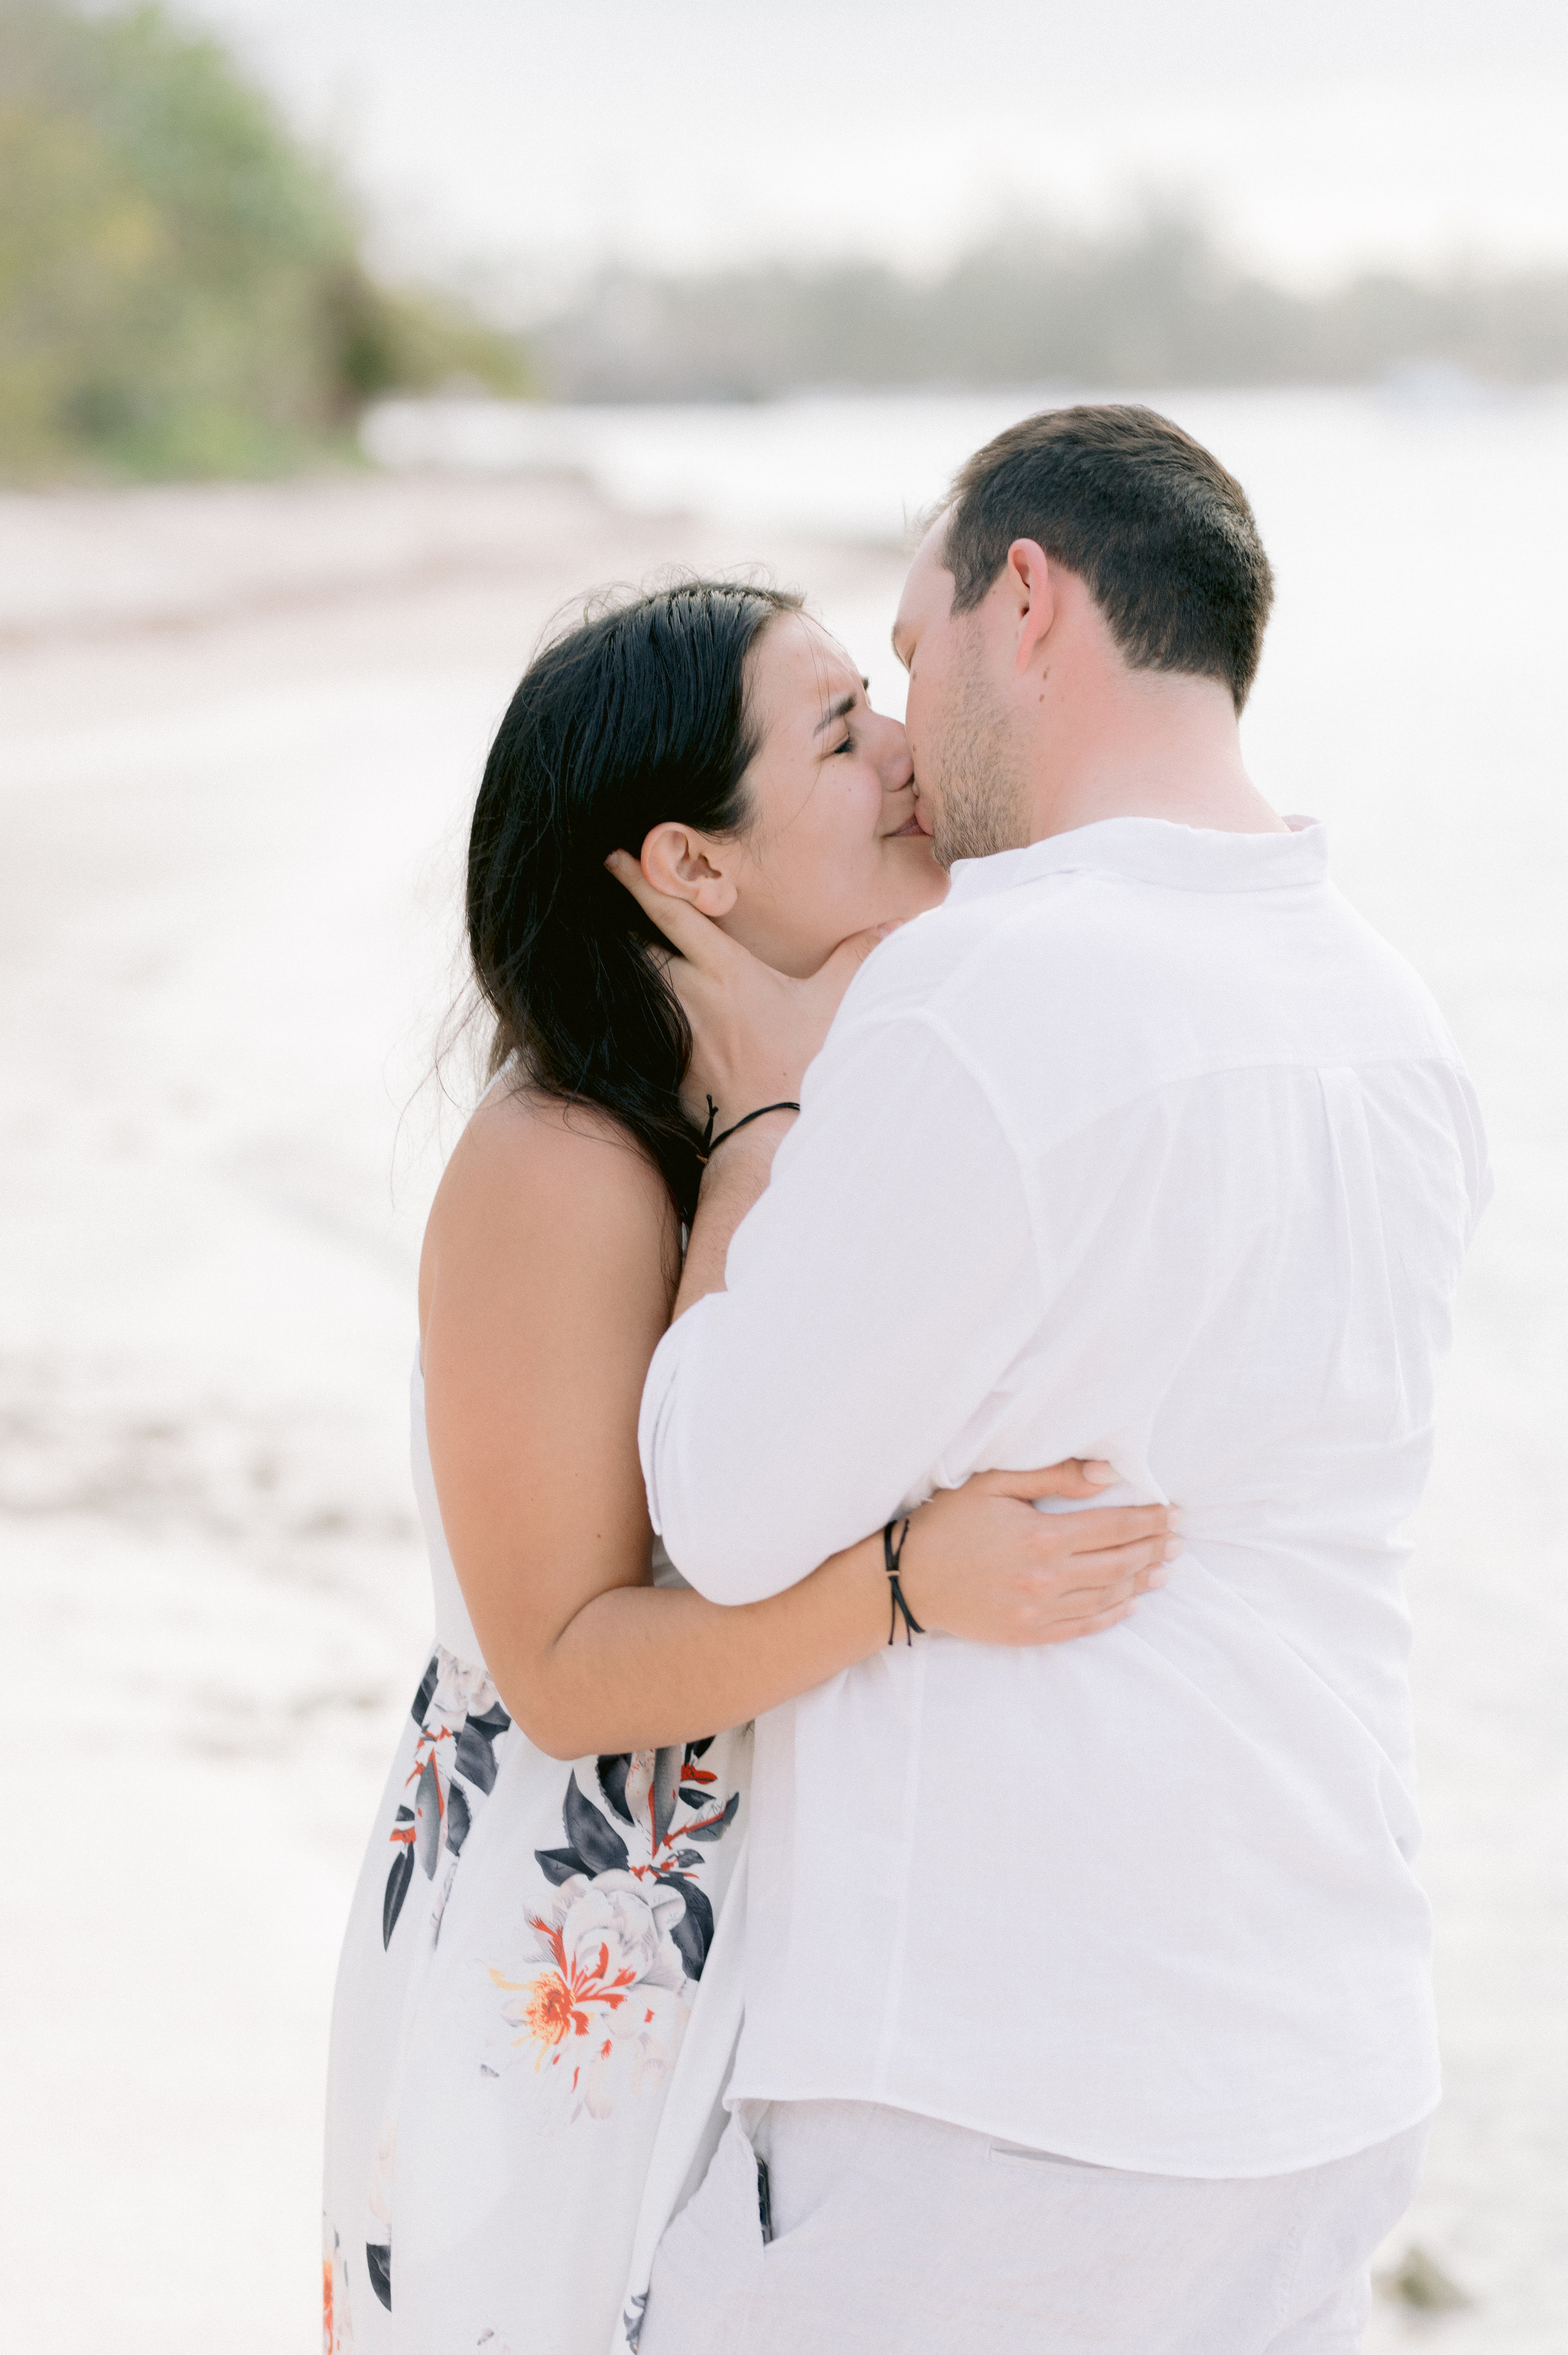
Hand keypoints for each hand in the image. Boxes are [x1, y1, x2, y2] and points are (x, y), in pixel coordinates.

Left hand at [606, 848, 893, 1131]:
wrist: (768, 1136)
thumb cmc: (801, 1068)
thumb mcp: (835, 1006)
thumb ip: (857, 958)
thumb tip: (894, 925)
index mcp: (725, 971)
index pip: (673, 913)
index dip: (640, 880)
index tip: (613, 858)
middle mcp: (689, 995)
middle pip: (635, 946)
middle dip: (618, 921)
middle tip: (603, 901)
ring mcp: (672, 1030)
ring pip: (634, 985)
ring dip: (625, 967)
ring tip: (609, 948)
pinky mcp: (665, 1062)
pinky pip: (640, 1024)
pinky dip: (634, 1009)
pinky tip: (633, 1007)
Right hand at [896, 1463, 1176, 1646]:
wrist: (906, 1579)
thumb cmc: (948, 1523)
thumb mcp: (994, 1484)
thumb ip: (1053, 1476)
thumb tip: (1106, 1475)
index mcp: (1043, 1536)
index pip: (1114, 1527)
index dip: (1148, 1520)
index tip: (1171, 1513)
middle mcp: (1047, 1578)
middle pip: (1119, 1562)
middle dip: (1153, 1548)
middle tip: (1178, 1539)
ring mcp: (1039, 1610)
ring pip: (1107, 1595)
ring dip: (1141, 1581)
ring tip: (1164, 1568)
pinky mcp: (1028, 1633)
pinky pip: (1083, 1625)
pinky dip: (1112, 1614)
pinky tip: (1130, 1603)